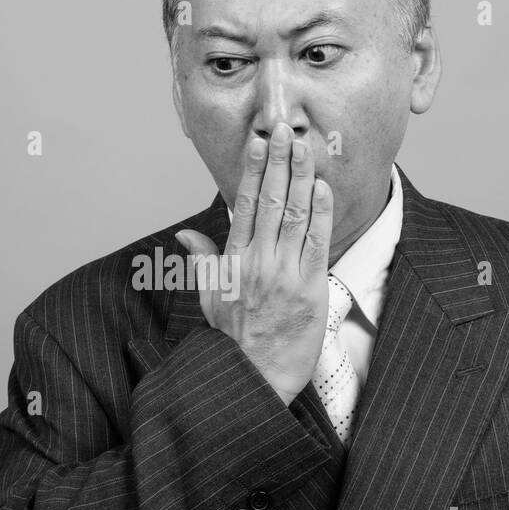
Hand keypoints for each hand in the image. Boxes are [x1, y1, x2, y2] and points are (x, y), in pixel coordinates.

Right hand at [176, 122, 332, 405]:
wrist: (254, 379)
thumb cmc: (233, 340)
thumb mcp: (209, 298)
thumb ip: (203, 261)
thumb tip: (186, 236)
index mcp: (231, 261)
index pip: (242, 205)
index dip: (253, 170)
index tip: (260, 143)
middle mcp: (256, 262)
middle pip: (269, 200)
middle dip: (279, 162)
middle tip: (286, 130)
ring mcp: (283, 274)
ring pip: (293, 215)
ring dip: (301, 177)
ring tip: (306, 148)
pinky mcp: (308, 288)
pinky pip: (316, 242)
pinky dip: (319, 213)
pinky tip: (322, 188)